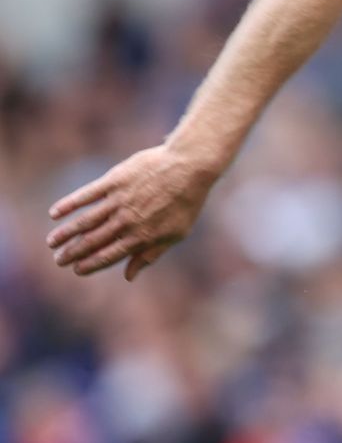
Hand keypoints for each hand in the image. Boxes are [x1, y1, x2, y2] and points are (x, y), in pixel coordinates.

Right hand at [46, 143, 220, 279]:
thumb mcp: (175, 233)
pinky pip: (86, 195)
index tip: (76, 270)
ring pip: (85, 221)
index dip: (90, 265)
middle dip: (73, 253)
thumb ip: (150, 254)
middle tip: (58, 260)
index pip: (109, 256)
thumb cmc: (186, 202)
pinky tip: (55, 213)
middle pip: (93, 241)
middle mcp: (127, 221)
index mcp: (142, 236)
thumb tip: (129, 276)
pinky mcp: (114, 181)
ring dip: (65, 233)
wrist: (189, 166)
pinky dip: (69, 204)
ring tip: (52, 242)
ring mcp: (119, 201)